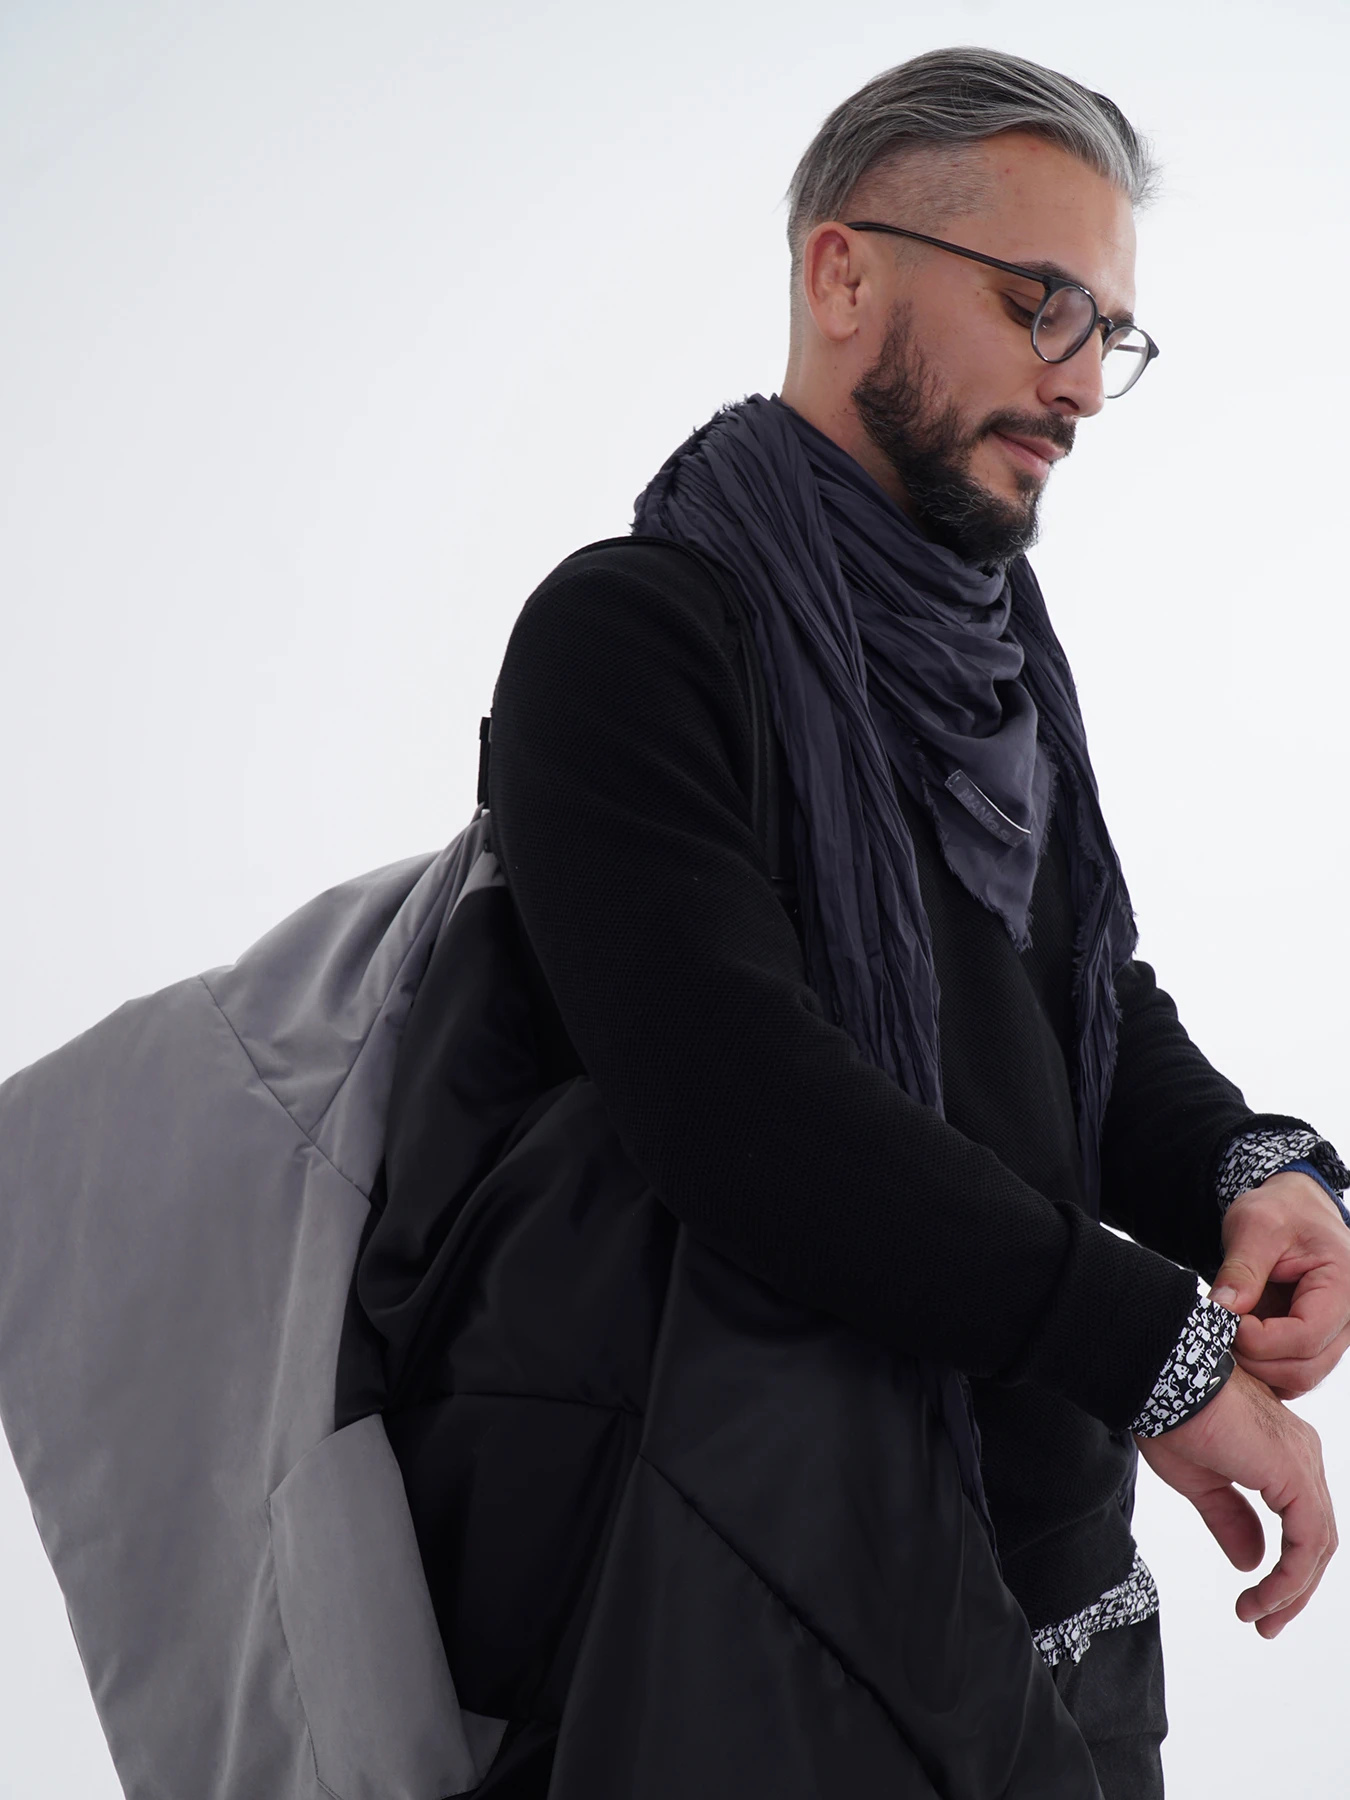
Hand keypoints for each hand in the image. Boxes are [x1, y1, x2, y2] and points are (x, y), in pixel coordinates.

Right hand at [1136, 1363, 1336, 1636]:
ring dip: (1291, 1591)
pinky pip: (1307, 1542)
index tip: (1256, 1605)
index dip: (1286, 1572)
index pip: (1303, 1525)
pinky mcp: (1294, 1475)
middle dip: (1293, 1590)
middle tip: (1263, 1623)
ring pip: (1317, 1545)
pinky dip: (1290, 1578)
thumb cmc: (1171, 1416)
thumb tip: (1252, 1562)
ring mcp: (1303, 1463)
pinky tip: (1263, 1596)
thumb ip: (1229, 1520)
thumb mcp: (1200, 1483)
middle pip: (1316, 1539)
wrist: (1163, 1380)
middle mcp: (1302, 1455)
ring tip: (1258, 1616)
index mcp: (1283, 1454)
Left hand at [1210, 1171, 1349, 1398]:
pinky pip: (1292, 1373)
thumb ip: (1241, 1269)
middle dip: (1254, 1357)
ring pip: (1299, 1377)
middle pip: (1305, 1367)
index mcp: (1344, 1285)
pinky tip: (1240, 1339)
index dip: (1259, 1339)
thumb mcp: (1254, 1225)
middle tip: (1220, 1329)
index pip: (1306, 1335)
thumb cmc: (1281, 1211)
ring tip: (1229, 1331)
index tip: (1227, 1320)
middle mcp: (1349, 1319)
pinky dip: (1263, 1367)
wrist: (1294, 1209)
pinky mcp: (1318, 1343)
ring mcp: (1335, 1335)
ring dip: (1257, 1366)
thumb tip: (1221, 1311)